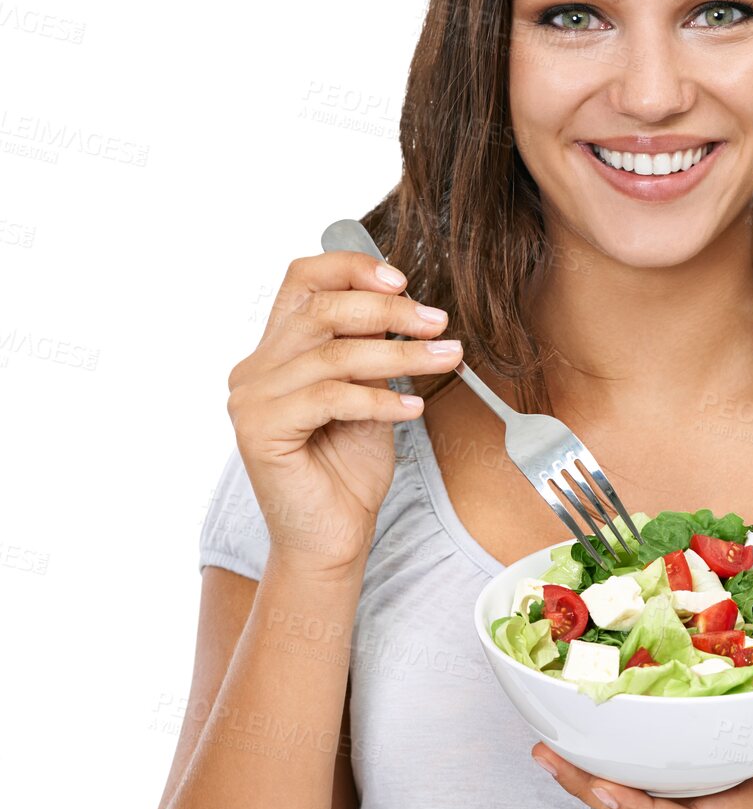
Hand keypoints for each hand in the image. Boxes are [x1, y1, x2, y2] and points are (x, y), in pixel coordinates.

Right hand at [226, 251, 461, 577]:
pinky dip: (379, 400)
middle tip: (438, 323)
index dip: (351, 269)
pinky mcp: (259, 430)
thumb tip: (408, 308)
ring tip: (446, 358)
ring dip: (400, 356)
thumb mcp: (369, 398)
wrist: (331, 539)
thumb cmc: (349, 472)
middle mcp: (255, 369)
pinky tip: (412, 411)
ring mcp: (251, 399)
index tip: (403, 280)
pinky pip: (330, 398)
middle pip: (321, 311)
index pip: (303, 281)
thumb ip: (372, 353)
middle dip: (389, 312)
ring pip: (334, 356)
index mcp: (276, 351)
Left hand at [532, 684, 752, 808]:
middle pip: (649, 807)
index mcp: (752, 795)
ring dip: (599, 766)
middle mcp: (723, 789)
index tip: (602, 786)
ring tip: (552, 741)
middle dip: (595, 788)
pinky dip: (626, 739)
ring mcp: (714, 771)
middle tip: (547, 755)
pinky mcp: (712, 745)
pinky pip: (659, 752)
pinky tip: (597, 716)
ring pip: (646, 781)